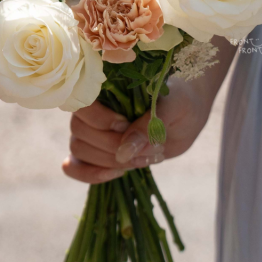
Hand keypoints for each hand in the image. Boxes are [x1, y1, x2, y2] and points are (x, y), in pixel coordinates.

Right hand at [62, 74, 216, 183]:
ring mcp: (91, 132)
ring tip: (144, 158)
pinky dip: (90, 174)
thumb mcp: (174, 107)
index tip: (127, 124)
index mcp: (106, 88)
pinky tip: (116, 173)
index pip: (82, 103)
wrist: (186, 116)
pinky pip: (75, 167)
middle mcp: (92, 109)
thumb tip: (123, 151)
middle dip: (114, 146)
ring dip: (111, 161)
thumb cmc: (180, 102)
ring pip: (79, 150)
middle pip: (80, 131)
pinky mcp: (95, 153)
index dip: (100, 120)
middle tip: (149, 148)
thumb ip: (150, 125)